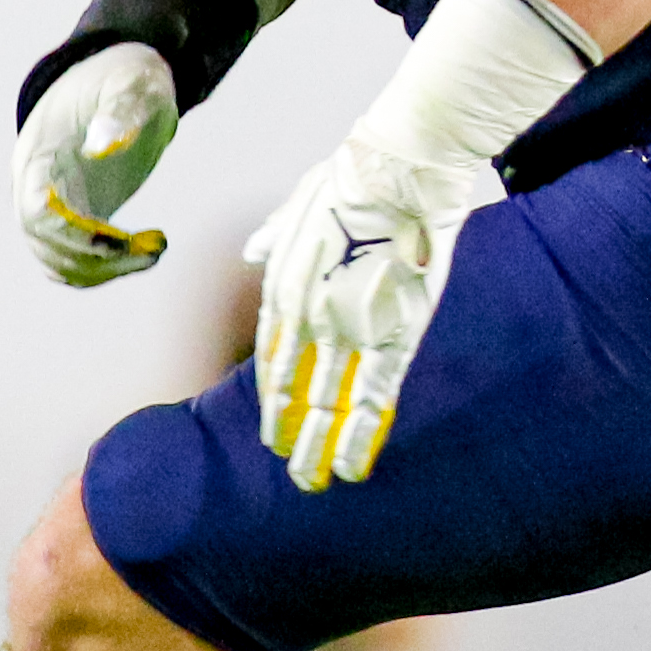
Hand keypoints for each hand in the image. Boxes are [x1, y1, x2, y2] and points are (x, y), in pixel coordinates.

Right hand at [16, 41, 179, 285]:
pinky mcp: (76, 214)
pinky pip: (77, 259)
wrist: (122, 74)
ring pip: (60, 260)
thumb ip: (121, 109)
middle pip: (45, 245)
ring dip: (105, 269)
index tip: (122, 240)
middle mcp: (35, 184)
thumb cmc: (126, 75)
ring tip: (154, 247)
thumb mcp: (132, 83)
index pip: (37, 214)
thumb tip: (104, 144)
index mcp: (39, 154)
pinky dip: (106, 268)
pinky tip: (145, 250)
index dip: (73, 236)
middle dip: (97, 258)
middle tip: (153, 247)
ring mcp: (53, 202)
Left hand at [243, 135, 503, 487]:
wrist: (397, 168)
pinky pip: (375, 392)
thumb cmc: (351, 180)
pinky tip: (354, 461)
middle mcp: (309, 316)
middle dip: (292, 435)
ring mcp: (350, 326)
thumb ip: (274, 238)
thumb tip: (253, 249)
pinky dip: (363, 430)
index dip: (273, 401)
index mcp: (285, 288)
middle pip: (296, 390)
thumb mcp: (297, 208)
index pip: (274, 360)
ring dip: (322, 444)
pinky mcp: (396, 329)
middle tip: (291, 471)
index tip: (272, 432)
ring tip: (316, 481)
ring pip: (331, 402)